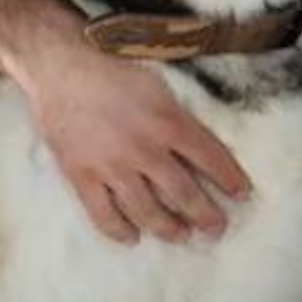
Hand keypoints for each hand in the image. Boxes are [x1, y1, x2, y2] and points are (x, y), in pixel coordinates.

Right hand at [10, 31, 252, 244]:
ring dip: (169, 228)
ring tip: (182, 236)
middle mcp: (145, 150)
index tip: (242, 194)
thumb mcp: (157, 83)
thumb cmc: (111, 65)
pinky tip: (132, 237)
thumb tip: (197, 140)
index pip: (210, 157)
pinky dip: (120, 230)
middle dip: (206, 215)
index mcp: (168, 122)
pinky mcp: (82, 176)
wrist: (60, 64)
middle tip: (217, 229)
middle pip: (184, 193)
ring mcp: (112, 166)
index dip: (229, 178)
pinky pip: (103, 214)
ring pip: (147, 211)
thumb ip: (177, 115)